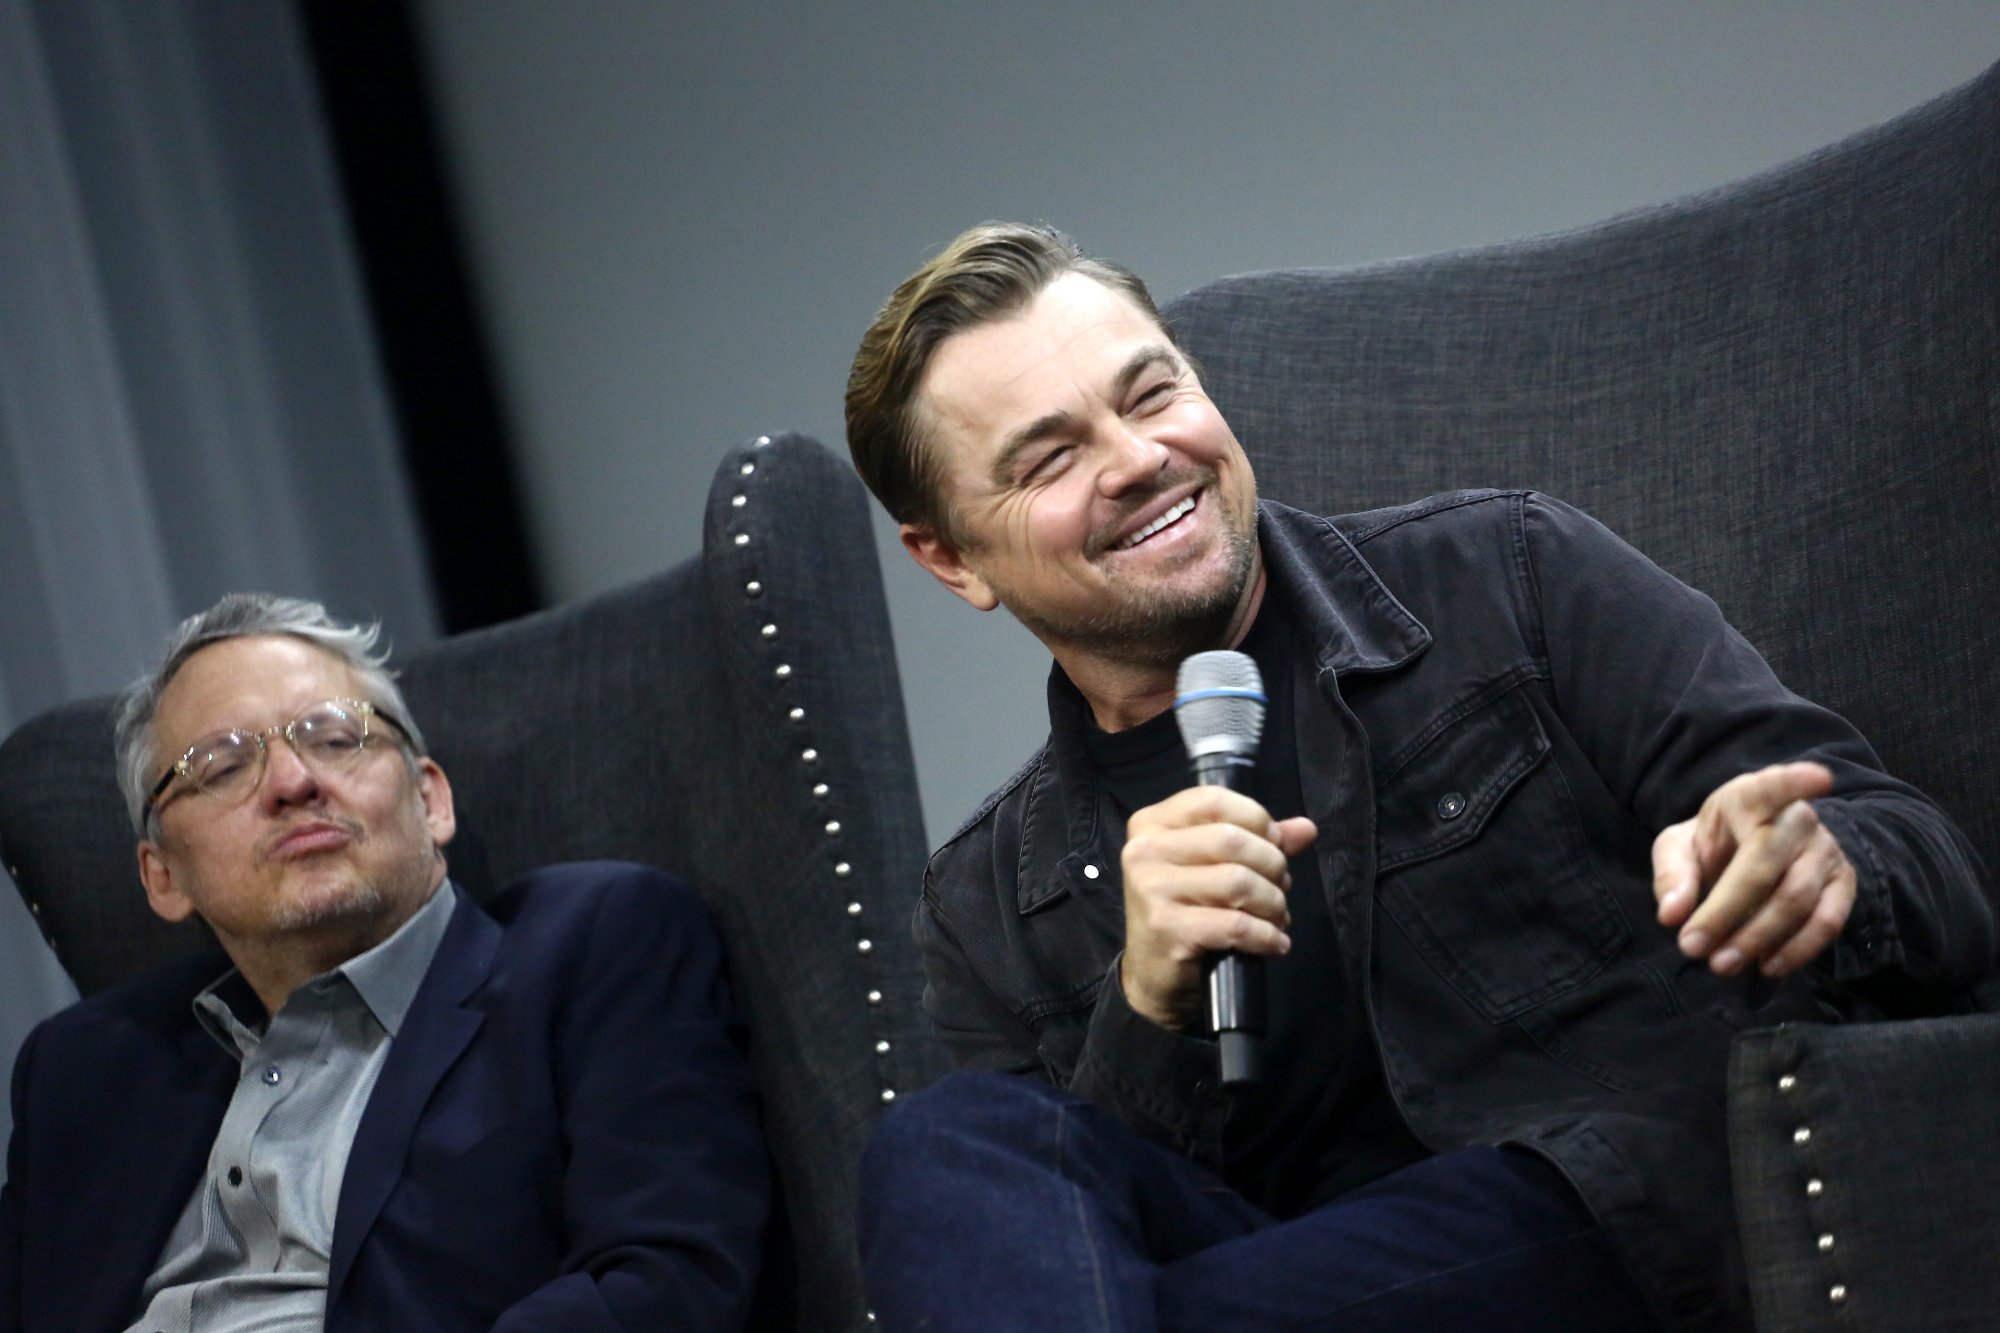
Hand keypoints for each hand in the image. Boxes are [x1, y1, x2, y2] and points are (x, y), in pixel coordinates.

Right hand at [1118, 786, 1316, 1028]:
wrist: (1153, 976)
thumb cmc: (1186, 912)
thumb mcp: (1214, 868)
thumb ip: (1258, 842)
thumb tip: (1306, 828)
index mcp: (1152, 824)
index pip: (1214, 801)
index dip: (1257, 820)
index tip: (1274, 845)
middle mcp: (1144, 851)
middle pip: (1231, 840)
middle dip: (1272, 865)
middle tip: (1280, 888)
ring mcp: (1151, 889)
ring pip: (1238, 882)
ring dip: (1273, 904)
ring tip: (1277, 918)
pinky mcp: (1167, 929)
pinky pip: (1236, 924)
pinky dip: (1267, 936)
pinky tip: (1274, 943)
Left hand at [1652, 761, 1855, 977]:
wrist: (1757, 852)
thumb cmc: (1715, 844)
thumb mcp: (1679, 847)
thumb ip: (1672, 874)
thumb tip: (1672, 914)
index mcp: (1749, 797)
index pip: (1774, 785)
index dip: (1796, 780)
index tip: (1820, 778)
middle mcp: (1796, 819)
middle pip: (1765, 864)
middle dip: (1725, 911)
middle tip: (1692, 947)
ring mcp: (1825, 851)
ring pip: (1796, 898)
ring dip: (1756, 937)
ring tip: (1721, 965)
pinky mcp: (1844, 882)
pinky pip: (1828, 920)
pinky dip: (1798, 949)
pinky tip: (1768, 966)